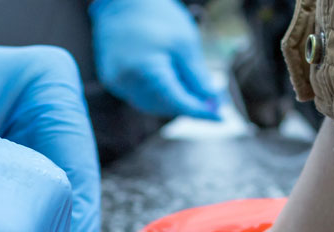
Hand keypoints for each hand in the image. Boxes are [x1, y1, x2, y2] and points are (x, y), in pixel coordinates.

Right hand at [89, 0, 220, 119]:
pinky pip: (139, 95)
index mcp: (145, 72)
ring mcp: (116, 82)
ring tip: (190, 87)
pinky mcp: (112, 80)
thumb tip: (213, 103)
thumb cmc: (157, 17)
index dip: (200, 112)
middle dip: (187, 105)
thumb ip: (197, 78)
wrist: (122, 0)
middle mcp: (126, 82)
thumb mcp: (184, 45)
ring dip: (172, 101)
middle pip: (164, 107)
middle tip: (210, 101)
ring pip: (151, 105)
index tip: (220, 118)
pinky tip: (169, 80)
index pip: (178, 103)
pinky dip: (157, 94)